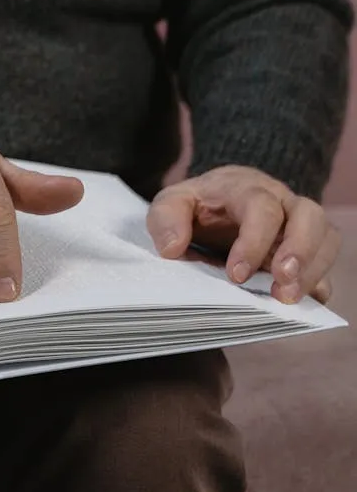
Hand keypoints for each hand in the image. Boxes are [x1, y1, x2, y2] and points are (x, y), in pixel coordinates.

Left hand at [147, 165, 339, 303]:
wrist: (216, 201)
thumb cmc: (196, 205)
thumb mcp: (171, 204)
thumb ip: (165, 220)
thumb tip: (172, 248)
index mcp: (246, 189)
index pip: (261, 208)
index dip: (254, 241)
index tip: (235, 275)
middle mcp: (281, 202)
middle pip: (309, 215)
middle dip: (300, 251)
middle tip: (281, 283)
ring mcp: (298, 225)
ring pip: (327, 237)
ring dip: (314, 269)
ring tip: (288, 298)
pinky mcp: (305, 249)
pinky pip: (326, 262)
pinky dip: (320, 281)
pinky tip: (304, 301)